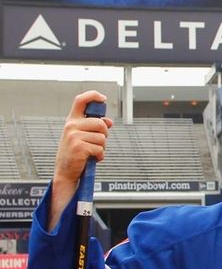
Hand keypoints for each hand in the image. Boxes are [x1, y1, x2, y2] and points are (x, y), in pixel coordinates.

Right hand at [49, 91, 112, 230]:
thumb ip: (94, 128)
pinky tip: (92, 159)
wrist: (65, 172)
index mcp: (72, 121)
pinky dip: (100, 155)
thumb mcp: (83, 137)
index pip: (80, 100)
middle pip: (101, 123)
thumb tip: (109, 121)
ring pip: (102, 137)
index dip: (93, 95)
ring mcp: (74, 136)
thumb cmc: (75, 154)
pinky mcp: (79, 147)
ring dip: (102, 147)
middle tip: (96, 144)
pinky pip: (100, 148)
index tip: (103, 98)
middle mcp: (71, 126)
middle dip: (104, 135)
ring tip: (92, 152)